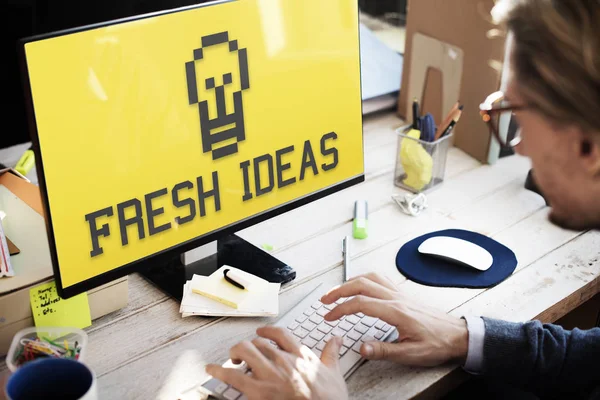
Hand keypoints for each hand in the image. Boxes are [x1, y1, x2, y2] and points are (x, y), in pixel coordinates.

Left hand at [206, 326, 347, 399]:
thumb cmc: (329, 399)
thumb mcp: (334, 373)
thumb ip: (331, 353)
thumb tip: (336, 339)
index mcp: (300, 355)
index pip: (279, 334)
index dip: (267, 331)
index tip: (261, 332)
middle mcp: (283, 360)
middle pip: (258, 342)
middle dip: (249, 346)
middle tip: (245, 353)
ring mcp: (270, 375)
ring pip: (245, 351)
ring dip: (235, 353)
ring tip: (232, 359)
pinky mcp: (259, 391)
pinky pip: (233, 376)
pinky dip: (219, 371)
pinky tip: (211, 370)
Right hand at [320, 272, 467, 366]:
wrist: (458, 335)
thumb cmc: (438, 343)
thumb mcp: (411, 354)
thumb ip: (384, 350)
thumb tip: (362, 348)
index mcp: (396, 311)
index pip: (360, 303)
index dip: (341, 309)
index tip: (329, 316)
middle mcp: (396, 298)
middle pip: (361, 284)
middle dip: (339, 290)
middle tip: (325, 300)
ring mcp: (400, 293)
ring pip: (370, 278)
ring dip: (350, 282)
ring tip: (337, 291)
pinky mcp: (403, 294)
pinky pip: (380, 279)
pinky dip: (365, 279)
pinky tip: (361, 285)